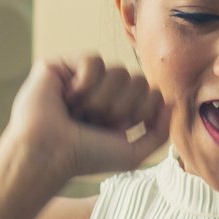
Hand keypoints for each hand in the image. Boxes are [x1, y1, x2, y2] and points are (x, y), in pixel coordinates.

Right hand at [0, 54, 168, 191]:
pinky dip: (85, 83)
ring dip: (102, 99)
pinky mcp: (60, 66)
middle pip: (137, 80)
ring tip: (79, 111)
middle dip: (121, 106)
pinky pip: (93, 60)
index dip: (141, 111)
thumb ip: (158, 133)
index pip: (150, 93)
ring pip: (117, 70)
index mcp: (116, 110)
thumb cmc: (84, 158)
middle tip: (95, 121)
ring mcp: (79, 78)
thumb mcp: (132, 155)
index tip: (116, 128)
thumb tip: (170, 103)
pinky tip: (68, 96)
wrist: (48, 154)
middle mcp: (99, 92)